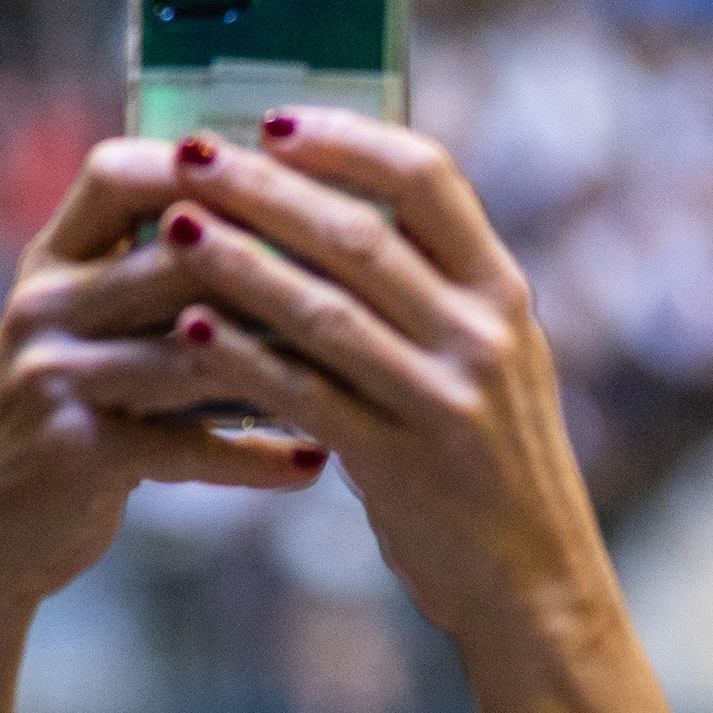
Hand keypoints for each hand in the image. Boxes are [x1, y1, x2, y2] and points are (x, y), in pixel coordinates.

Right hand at [0, 138, 329, 613]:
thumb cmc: (63, 419)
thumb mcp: (83, 332)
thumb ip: (148, 281)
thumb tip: (272, 231)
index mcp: (51, 260)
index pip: (120, 174)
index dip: (205, 167)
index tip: (294, 178)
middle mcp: (45, 304)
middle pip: (177, 257)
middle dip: (276, 267)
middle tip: (368, 281)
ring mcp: (55, 376)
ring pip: (192, 350)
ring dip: (280, 363)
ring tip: (359, 372)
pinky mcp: (77, 451)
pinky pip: (187, 446)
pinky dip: (254, 459)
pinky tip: (313, 467)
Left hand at [144, 111, 616, 656]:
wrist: (538, 591)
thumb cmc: (496, 474)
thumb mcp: (494, 368)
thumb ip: (436, 298)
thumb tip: (338, 219)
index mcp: (503, 296)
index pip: (429, 177)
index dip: (347, 139)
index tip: (274, 121)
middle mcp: (482, 337)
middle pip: (361, 232)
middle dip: (267, 188)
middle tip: (192, 155)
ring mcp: (446, 400)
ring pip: (327, 309)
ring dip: (241, 261)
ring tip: (174, 227)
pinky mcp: (404, 464)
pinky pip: (309, 395)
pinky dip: (246, 357)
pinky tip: (193, 328)